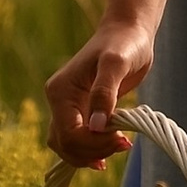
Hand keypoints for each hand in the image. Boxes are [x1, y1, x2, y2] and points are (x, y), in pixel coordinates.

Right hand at [44, 14, 153, 165]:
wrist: (128, 32)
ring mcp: (68, 108)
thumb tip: (96, 127)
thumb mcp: (117, 63)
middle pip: (65, 145)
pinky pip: (78, 141)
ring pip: (68, 147)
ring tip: (119, 145)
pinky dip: (93, 150)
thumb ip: (105, 92)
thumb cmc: (124, 43)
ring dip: (91, 154)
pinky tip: (112, 148)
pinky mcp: (81, 112)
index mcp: (61, 91)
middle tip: (123, 143)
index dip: (94, 143)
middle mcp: (59, 101)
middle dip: (93, 151)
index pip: (69, 134)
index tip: (121, 138)